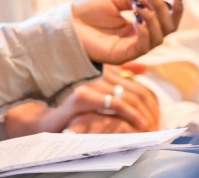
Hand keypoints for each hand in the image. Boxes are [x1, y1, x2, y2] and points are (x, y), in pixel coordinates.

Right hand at [3, 66, 160, 136]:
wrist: (42, 120)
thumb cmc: (69, 110)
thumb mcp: (96, 95)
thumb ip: (118, 77)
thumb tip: (144, 69)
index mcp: (101, 71)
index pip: (135, 84)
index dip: (150, 101)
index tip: (156, 117)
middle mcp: (95, 74)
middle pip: (135, 90)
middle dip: (149, 110)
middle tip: (156, 125)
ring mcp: (88, 84)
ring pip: (128, 97)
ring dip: (142, 115)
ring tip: (150, 128)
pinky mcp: (82, 97)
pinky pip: (115, 104)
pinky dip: (130, 115)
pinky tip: (138, 124)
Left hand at [71, 0, 183, 64]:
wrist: (68, 24)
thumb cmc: (88, 12)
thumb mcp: (115, 1)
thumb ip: (135, 0)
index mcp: (140, 25)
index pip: (166, 20)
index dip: (175, 8)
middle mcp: (139, 38)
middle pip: (167, 30)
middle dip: (166, 13)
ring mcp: (132, 48)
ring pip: (158, 39)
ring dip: (153, 20)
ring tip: (140, 7)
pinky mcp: (122, 56)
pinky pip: (142, 47)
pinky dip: (145, 32)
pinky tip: (138, 20)